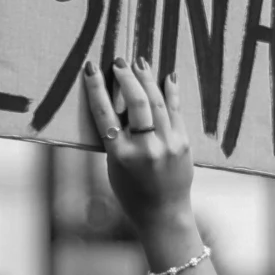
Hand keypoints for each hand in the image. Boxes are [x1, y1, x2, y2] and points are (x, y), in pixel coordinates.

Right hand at [82, 56, 195, 256]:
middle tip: (119, 61)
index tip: (91, 68)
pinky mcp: (183, 143)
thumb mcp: (114, 166)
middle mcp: (145, 149)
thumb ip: (115, 137)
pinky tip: (168, 76)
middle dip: (126, 77)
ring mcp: (167, 145)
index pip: (104, 113)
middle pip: (135, 102)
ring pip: (157, 102)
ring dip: (147, 79)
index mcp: (120, 156)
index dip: (96, 88)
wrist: (163, 214)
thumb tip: (119, 102)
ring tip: (139, 62)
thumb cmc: (131, 192)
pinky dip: (171, 92)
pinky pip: (175, 111)